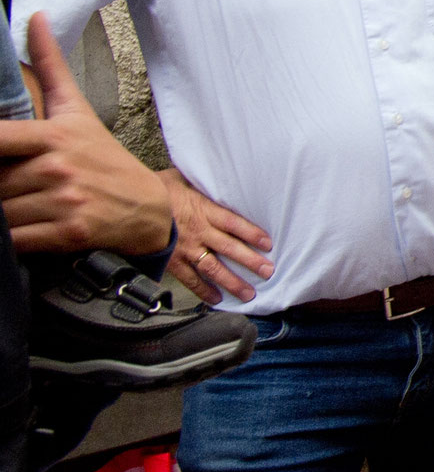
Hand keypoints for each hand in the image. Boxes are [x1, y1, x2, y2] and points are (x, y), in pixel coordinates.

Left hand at [0, 13, 173, 254]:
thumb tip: (35, 18)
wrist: (146, 208)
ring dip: (7, 214)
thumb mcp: (77, 110)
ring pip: (2, 212)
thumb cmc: (105, 158)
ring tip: (29, 204)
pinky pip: (16, 239)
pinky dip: (15, 239)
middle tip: (20, 180)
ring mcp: (64, 201)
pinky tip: (31, 227)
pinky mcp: (67, 232)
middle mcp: (58, 167)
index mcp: (55, 135)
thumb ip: (50, 65)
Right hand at [161, 164, 272, 304]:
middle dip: (251, 262)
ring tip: (248, 293)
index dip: (253, 234)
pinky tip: (216, 299)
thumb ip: (198, 183)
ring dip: (233, 282)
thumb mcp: (180, 177)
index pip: (235, 223)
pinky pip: (190, 279)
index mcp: (203, 210)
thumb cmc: (154, 190)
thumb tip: (208, 173)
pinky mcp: (171, 262)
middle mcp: (199, 232)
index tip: (268, 244)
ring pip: (214, 268)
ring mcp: (185, 249)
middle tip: (268, 272)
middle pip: (230, 248)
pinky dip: (203, 291)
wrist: (128, 208)